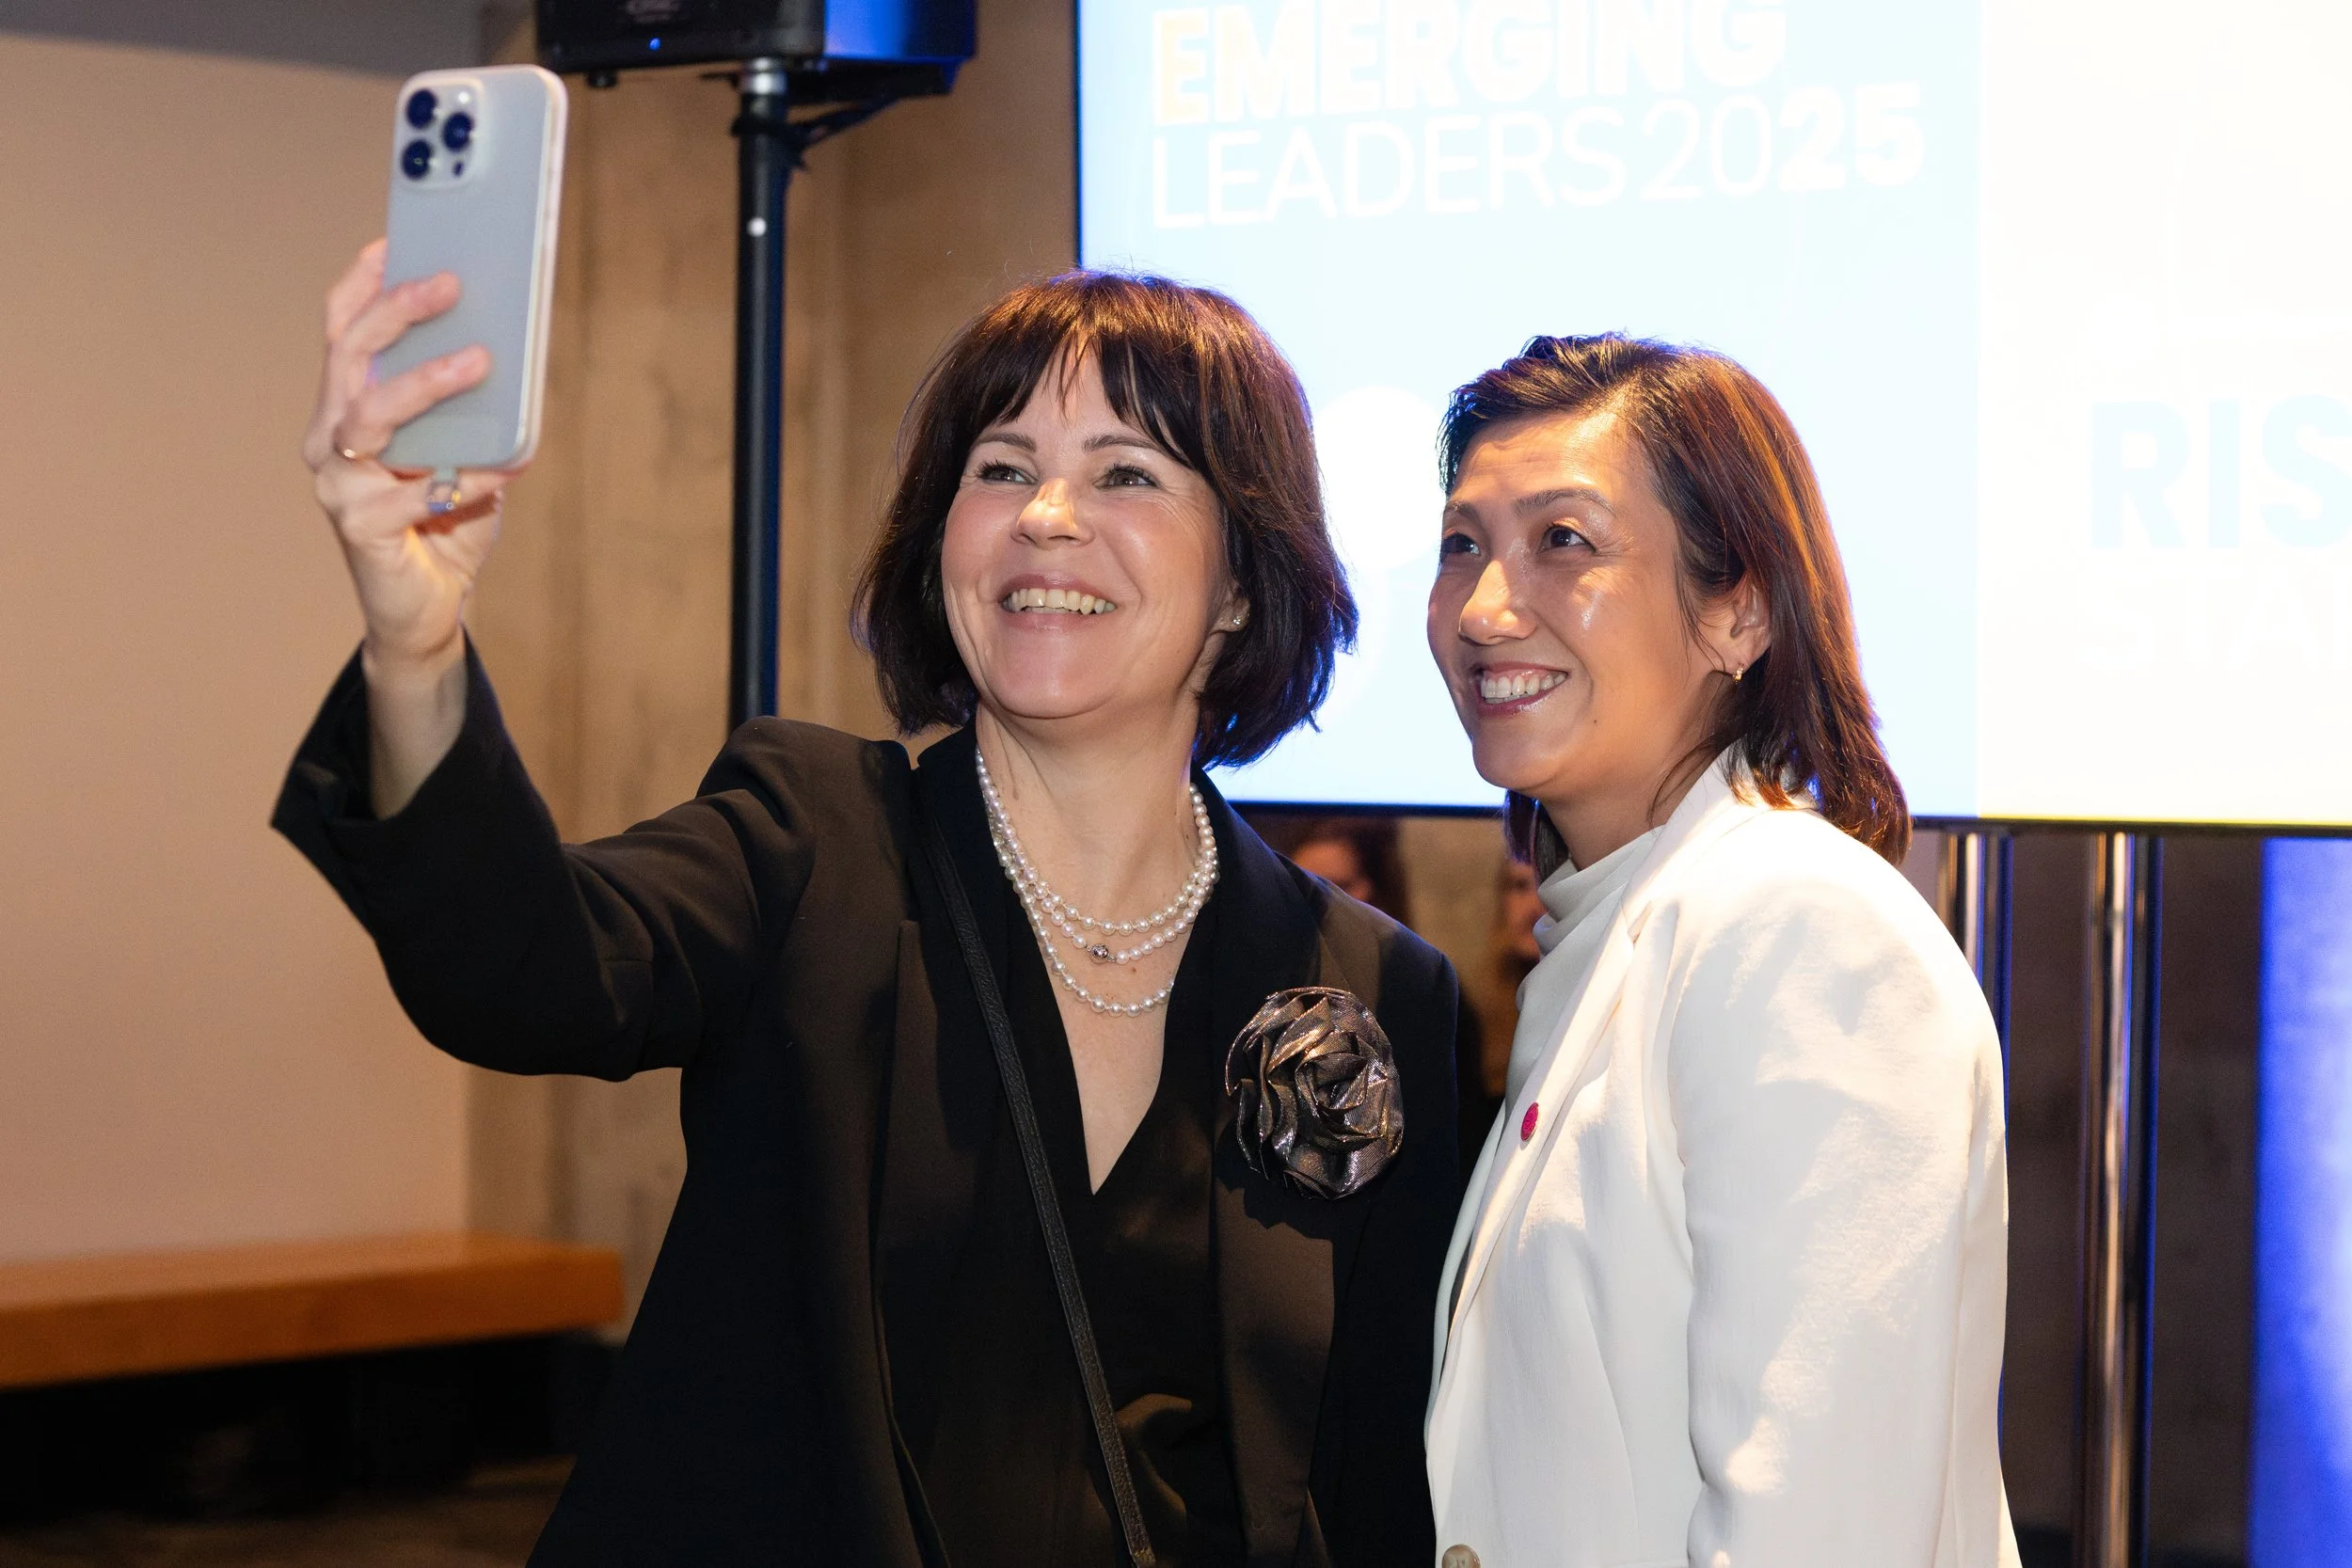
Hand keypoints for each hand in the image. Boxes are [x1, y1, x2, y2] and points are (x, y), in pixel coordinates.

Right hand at [301, 240, 524, 812]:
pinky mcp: (359, 527)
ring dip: (424, 382)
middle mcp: (327, 438)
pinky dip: (461, 478)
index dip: (361, 284)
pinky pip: (413, 491)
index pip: (340, 331)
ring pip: (368, 414)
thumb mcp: (463, 451)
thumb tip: (509, 350)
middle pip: (349, 357)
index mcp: (344, 407)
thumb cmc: (444, 521)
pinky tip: (497, 473)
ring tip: (476, 361)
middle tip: (450, 285)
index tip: (394, 240)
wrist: (428, 609)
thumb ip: (473, 409)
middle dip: (398, 312)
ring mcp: (337, 483)